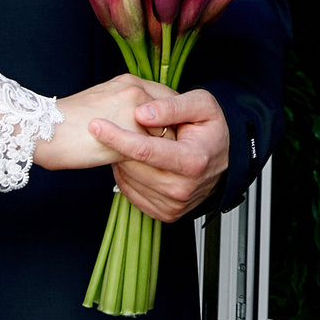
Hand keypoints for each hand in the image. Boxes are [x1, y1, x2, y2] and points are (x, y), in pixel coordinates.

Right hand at [36, 74, 179, 169]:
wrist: (45, 131)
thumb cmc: (67, 121)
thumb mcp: (101, 101)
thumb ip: (126, 105)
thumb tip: (143, 121)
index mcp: (130, 81)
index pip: (166, 98)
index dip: (169, 117)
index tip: (170, 132)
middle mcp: (137, 92)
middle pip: (171, 115)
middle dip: (173, 133)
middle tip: (173, 150)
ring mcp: (136, 113)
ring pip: (166, 135)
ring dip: (164, 151)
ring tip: (160, 164)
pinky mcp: (132, 137)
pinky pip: (153, 154)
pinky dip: (151, 164)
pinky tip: (144, 171)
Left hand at [92, 89, 231, 222]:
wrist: (224, 159)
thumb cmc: (211, 129)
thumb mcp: (202, 105)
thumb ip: (172, 106)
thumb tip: (142, 113)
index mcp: (193, 161)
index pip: (145, 151)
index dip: (117, 137)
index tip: (95, 125)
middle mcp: (183, 188)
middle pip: (133, 166)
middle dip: (118, 146)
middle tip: (118, 127)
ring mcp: (174, 204)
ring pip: (129, 180)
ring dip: (122, 160)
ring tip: (132, 143)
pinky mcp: (165, 213)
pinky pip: (131, 193)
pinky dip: (127, 175)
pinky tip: (137, 161)